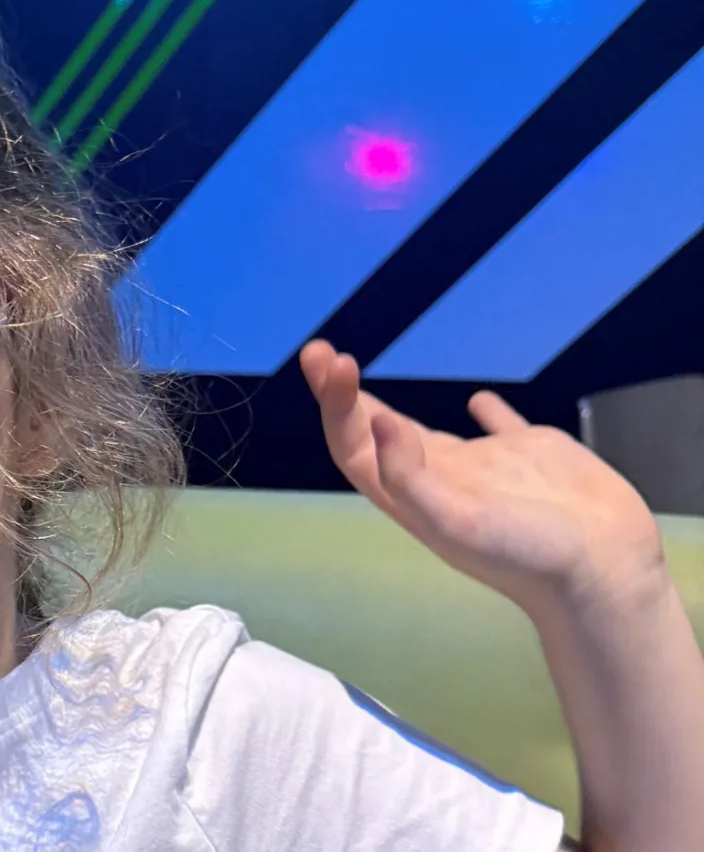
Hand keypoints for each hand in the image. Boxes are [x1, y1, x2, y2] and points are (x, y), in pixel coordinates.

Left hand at [299, 340, 667, 616]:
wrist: (603, 570)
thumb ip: (409, 475)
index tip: (336, 363)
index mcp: (412, 496)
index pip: (355, 445)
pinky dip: (488, 412)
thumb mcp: (455, 521)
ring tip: (353, 371)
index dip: (337, 406)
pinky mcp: (531, 456)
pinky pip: (501, 428)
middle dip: (342, 395)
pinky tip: (478, 402)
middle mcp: (439, 479)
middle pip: (373, 434)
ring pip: (421, 432)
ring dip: (383, 405)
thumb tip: (379, 421)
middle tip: (319, 353)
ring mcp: (484, 468)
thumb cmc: (526, 555)